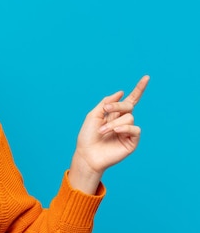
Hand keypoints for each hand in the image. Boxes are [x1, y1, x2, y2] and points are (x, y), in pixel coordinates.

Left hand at [68, 75, 149, 193]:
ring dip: (114, 123)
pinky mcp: (132, 142)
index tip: (146, 78)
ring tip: (103, 131)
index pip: (130, 100)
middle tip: (105, 111)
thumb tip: (121, 92)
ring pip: (129, 117)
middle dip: (117, 106)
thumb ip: (106, 103)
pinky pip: (135, 129)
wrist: (87, 155)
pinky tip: (115, 131)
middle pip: (129, 106)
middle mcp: (123, 121)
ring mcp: (128, 131)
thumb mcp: (93, 115)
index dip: (138, 89)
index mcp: (114, 114)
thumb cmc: (87, 136)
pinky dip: (124, 128)